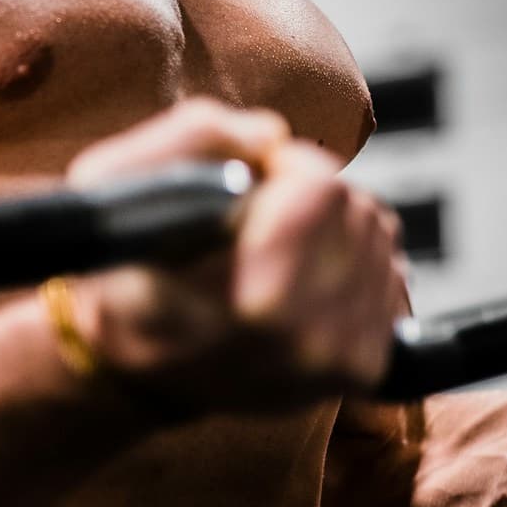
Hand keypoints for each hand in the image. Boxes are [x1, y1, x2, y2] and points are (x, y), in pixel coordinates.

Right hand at [61, 97, 404, 414]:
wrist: (139, 370)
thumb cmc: (122, 271)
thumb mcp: (113, 184)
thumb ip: (194, 136)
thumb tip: (274, 136)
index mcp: (255, 307)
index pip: (321, 193)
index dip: (290, 166)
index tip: (258, 176)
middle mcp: (307, 345)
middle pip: (356, 209)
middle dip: (312, 194)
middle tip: (263, 215)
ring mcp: (341, 363)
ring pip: (379, 236)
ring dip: (334, 225)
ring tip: (278, 247)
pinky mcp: (365, 370)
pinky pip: (392, 276)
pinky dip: (355, 263)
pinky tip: (306, 278)